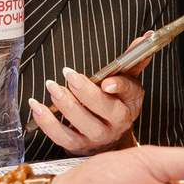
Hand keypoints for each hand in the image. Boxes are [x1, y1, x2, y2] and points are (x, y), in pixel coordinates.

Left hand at [30, 61, 146, 153]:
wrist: (109, 136)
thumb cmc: (116, 102)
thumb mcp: (128, 81)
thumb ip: (133, 59)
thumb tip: (145, 37)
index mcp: (130, 102)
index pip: (128, 92)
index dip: (119, 86)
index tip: (106, 81)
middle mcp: (117, 122)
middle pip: (105, 108)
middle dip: (86, 91)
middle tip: (69, 75)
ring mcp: (98, 136)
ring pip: (82, 123)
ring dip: (65, 105)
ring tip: (53, 87)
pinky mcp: (78, 146)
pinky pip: (62, 137)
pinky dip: (47, 122)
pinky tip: (38, 107)